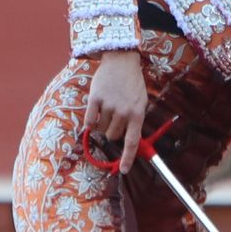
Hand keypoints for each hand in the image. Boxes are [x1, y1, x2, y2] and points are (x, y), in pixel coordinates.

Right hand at [84, 50, 147, 172]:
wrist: (121, 61)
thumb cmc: (132, 84)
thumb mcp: (141, 102)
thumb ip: (135, 120)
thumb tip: (129, 142)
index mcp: (138, 114)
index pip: (132, 142)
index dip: (128, 158)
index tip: (124, 170)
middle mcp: (123, 112)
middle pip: (113, 137)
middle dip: (112, 132)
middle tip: (114, 119)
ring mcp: (109, 105)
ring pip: (101, 130)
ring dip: (101, 125)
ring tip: (106, 111)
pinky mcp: (95, 99)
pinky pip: (89, 121)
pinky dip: (90, 122)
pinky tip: (95, 112)